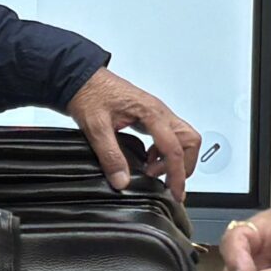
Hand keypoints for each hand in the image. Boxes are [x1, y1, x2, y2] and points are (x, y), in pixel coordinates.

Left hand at [64, 67, 203, 199]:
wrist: (81, 77)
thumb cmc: (89, 93)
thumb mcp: (96, 127)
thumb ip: (110, 155)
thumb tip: (122, 180)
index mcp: (150, 113)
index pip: (174, 148)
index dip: (177, 174)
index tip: (176, 193)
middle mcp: (159, 111)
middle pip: (190, 140)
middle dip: (184, 165)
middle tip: (168, 184)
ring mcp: (156, 113)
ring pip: (183, 137)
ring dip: (174, 159)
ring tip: (153, 172)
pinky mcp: (150, 116)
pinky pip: (169, 136)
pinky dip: (164, 152)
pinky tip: (148, 160)